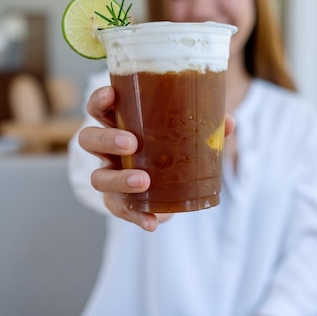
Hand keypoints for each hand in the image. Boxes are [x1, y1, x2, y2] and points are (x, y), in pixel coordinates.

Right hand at [78, 85, 234, 231]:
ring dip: (119, 179)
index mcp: (120, 125)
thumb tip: (228, 122)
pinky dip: (136, 216)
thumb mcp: (186, 136)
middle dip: (107, 139)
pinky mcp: (118, 203)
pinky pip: (120, 210)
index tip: (111, 94)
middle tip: (131, 143)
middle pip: (89, 139)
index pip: (98, 108)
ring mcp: (110, 177)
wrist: (167, 189)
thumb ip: (205, 128)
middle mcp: (107, 150)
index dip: (99, 100)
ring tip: (144, 181)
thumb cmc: (170, 150)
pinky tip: (152, 222)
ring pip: (98, 178)